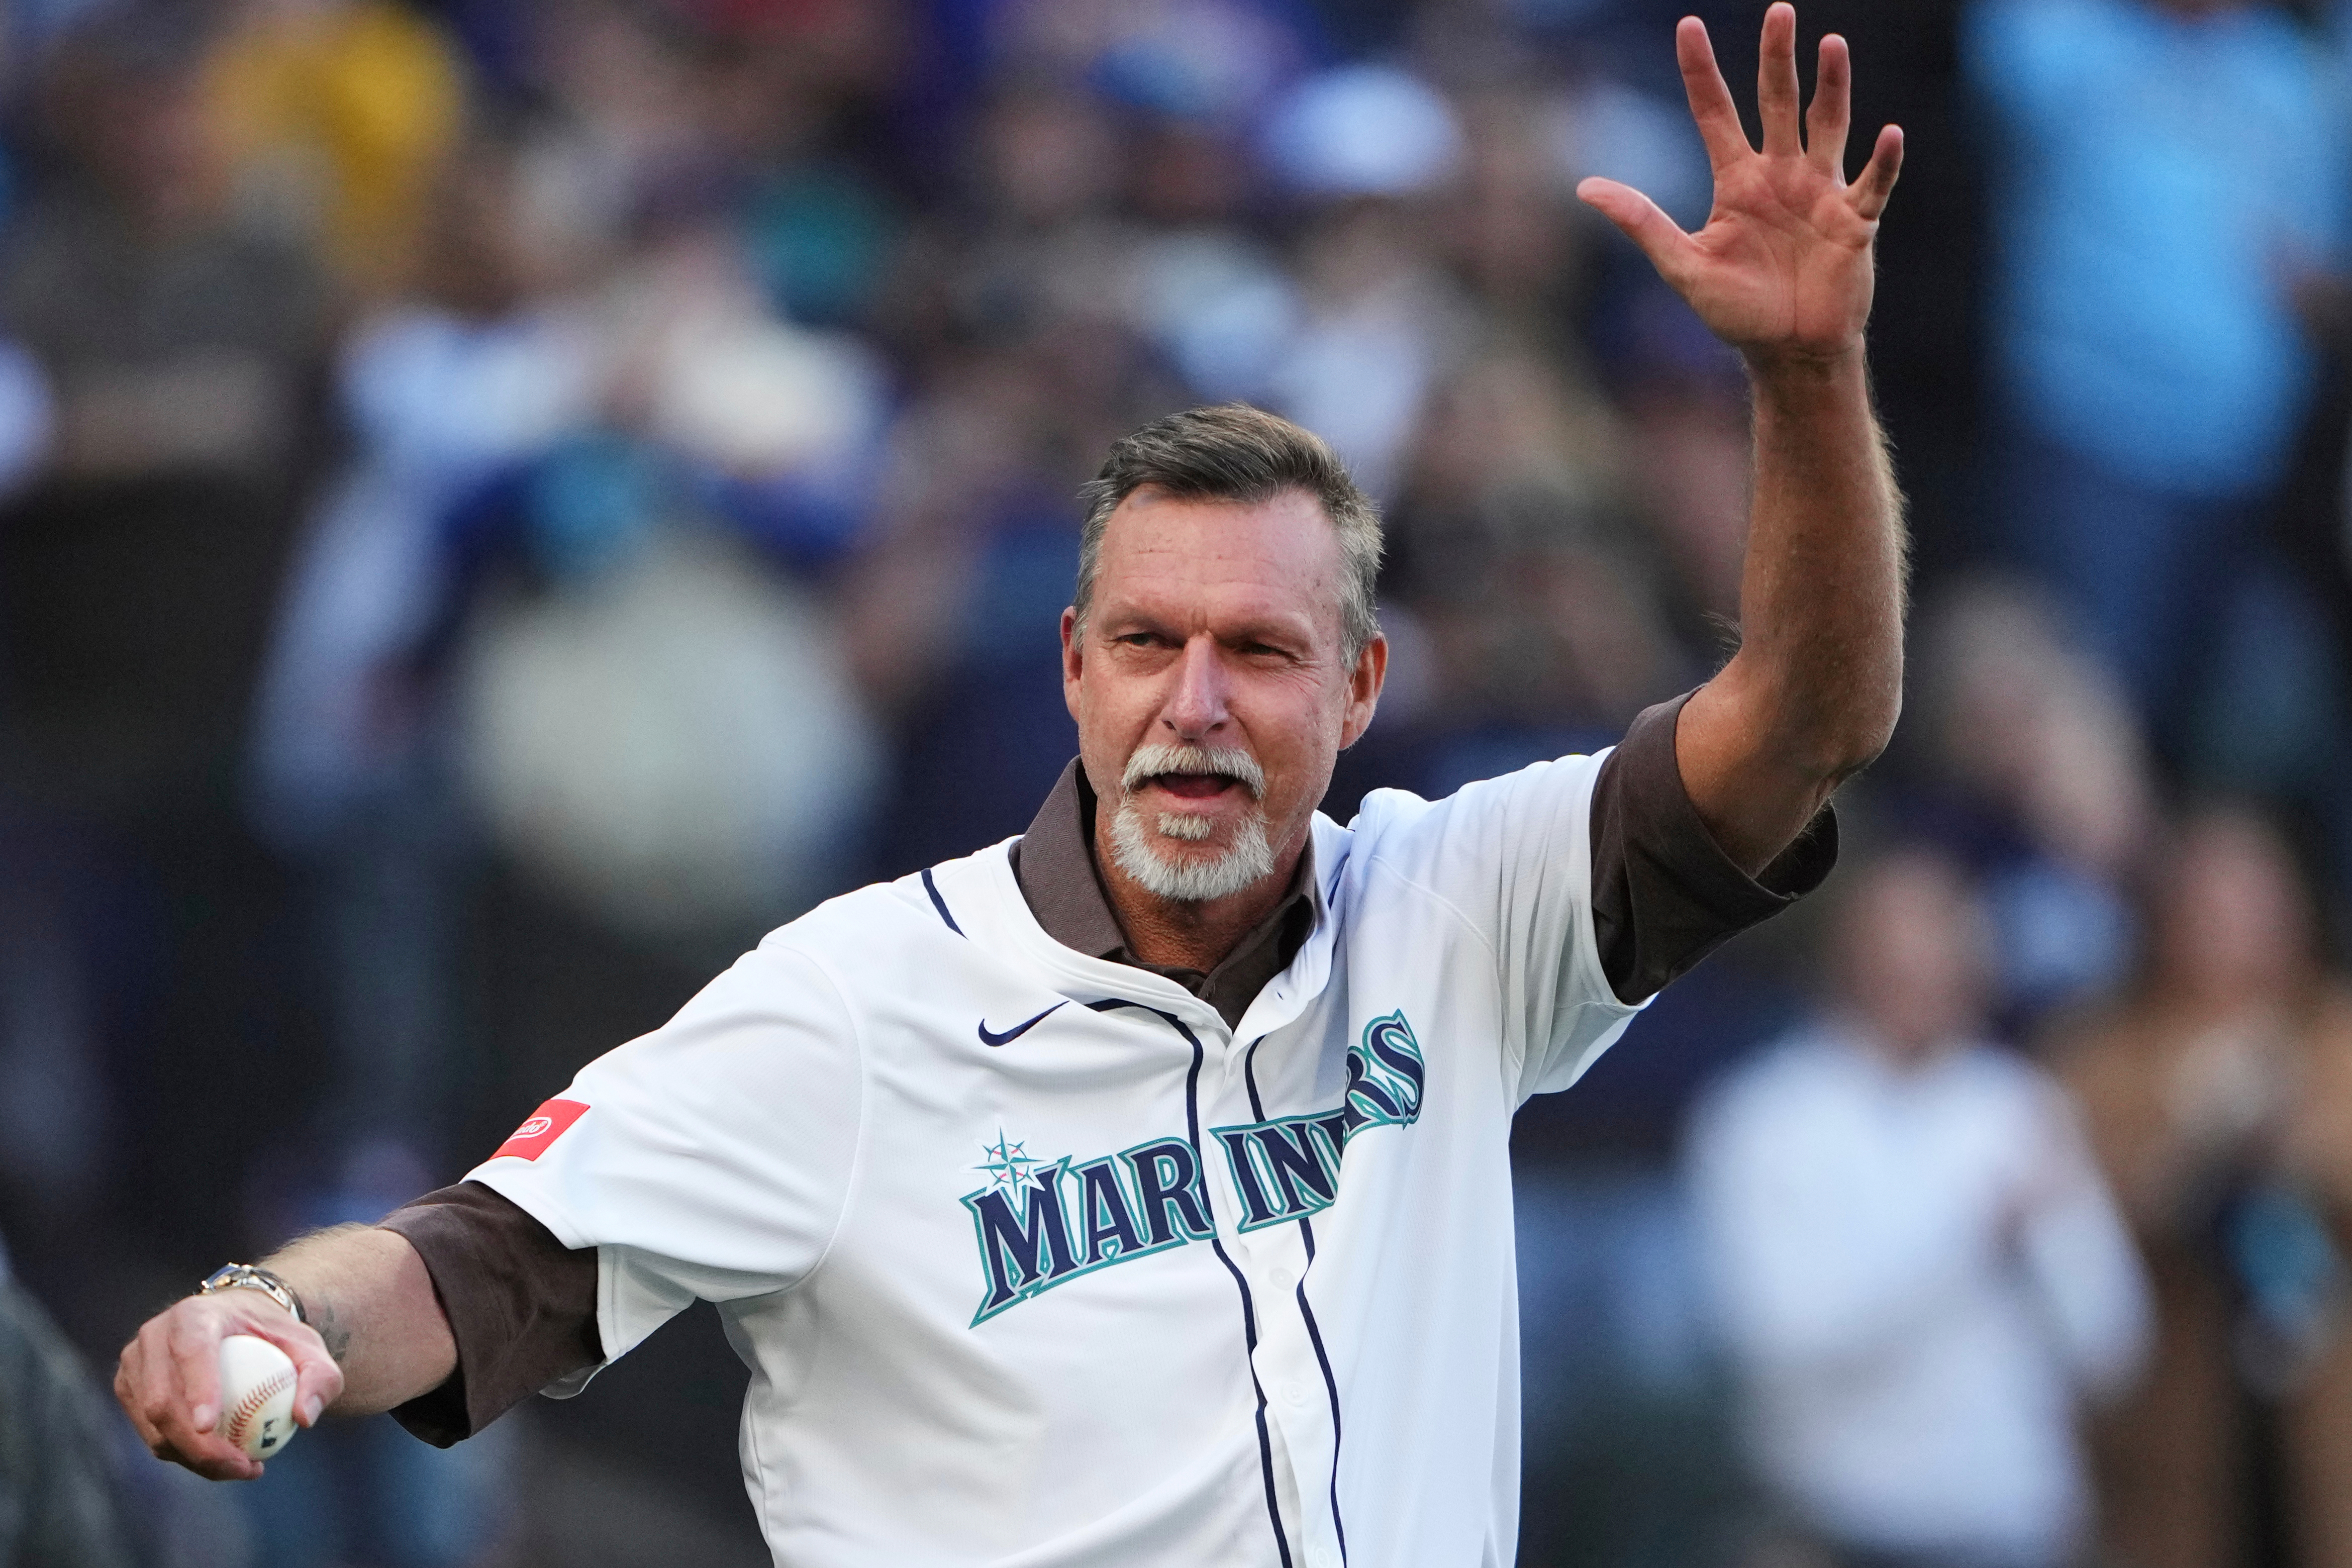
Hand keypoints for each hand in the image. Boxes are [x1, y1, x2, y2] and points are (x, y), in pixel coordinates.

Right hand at [115, 1291, 342, 1480]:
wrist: (239, 1325)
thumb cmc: (275, 1337)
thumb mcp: (310, 1349)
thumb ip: (321, 1377)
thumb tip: (304, 1417)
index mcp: (195, 1315)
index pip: (190, 1351)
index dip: (197, 1388)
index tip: (211, 1427)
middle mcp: (155, 1336)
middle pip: (163, 1399)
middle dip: (198, 1444)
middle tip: (243, 1467)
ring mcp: (135, 1365)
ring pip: (154, 1426)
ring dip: (194, 1458)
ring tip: (243, 1468)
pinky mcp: (129, 1390)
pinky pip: (152, 1435)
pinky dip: (184, 1456)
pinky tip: (222, 1461)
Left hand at [1577, 4, 1901, 368]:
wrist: (1787, 352)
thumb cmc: (1738, 312)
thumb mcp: (1683, 266)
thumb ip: (1642, 222)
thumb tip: (1585, 187)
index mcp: (1737, 182)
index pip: (1715, 113)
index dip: (1701, 71)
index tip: (1688, 25)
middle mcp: (1780, 175)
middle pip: (1777, 102)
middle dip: (1777, 58)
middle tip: (1778, 10)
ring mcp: (1821, 194)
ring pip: (1827, 127)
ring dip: (1833, 89)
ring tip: (1832, 45)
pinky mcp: (1855, 222)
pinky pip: (1872, 184)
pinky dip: (1883, 162)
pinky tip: (1889, 133)